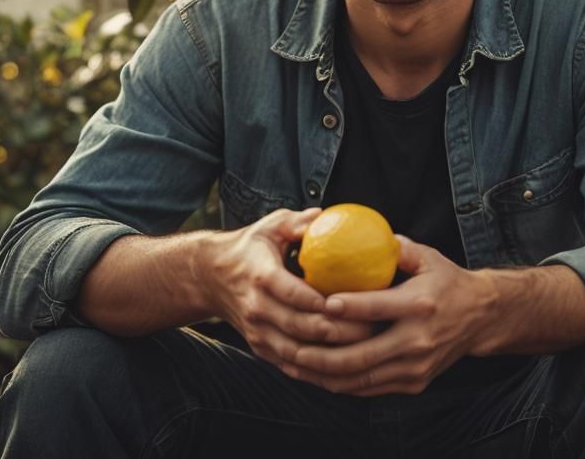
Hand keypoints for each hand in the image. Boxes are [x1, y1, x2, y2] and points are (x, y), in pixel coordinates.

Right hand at [203, 208, 377, 371]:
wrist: (210, 277)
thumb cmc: (250, 246)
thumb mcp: (271, 225)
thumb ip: (297, 222)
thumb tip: (325, 215)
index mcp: (262, 277)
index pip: (295, 294)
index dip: (324, 302)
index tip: (355, 301)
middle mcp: (257, 308)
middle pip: (301, 327)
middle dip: (339, 330)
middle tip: (373, 325)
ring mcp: (257, 332)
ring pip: (297, 352)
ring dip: (331, 353)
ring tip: (365, 346)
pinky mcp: (259, 348)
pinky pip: (289, 365)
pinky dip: (316, 369)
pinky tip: (343, 364)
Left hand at [277, 235, 490, 395]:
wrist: (480, 317)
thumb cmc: (447, 281)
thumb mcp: (428, 256)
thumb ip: (397, 247)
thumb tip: (362, 234)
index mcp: (419, 305)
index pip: (376, 308)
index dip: (347, 308)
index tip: (320, 303)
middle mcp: (417, 339)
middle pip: (362, 354)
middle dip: (323, 354)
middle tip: (293, 346)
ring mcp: (415, 366)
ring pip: (362, 378)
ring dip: (325, 375)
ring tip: (296, 365)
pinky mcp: (414, 382)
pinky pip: (371, 388)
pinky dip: (343, 384)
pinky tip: (319, 376)